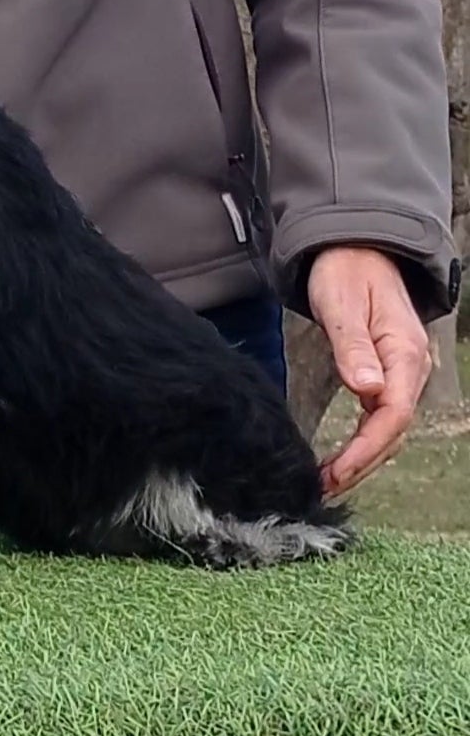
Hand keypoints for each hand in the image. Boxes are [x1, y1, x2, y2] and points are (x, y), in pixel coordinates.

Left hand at [307, 247, 431, 497]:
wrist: (357, 247)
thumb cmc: (346, 271)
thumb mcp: (341, 304)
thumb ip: (353, 346)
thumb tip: (368, 388)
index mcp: (404, 352)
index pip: (394, 413)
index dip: (367, 448)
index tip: (338, 471)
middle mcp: (410, 367)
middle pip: (394, 429)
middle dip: (363, 463)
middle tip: (325, 488)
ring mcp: (402, 372)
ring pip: (389, 428)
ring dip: (363, 458)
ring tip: (328, 482)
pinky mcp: (388, 374)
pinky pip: (381, 417)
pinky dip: (363, 442)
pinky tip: (341, 458)